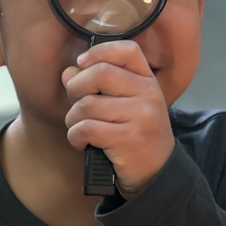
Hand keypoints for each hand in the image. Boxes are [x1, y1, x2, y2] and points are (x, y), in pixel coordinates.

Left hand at [62, 40, 174, 197]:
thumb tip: (68, 73)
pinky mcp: (127, 139)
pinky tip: (82, 143)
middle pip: (99, 73)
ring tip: (78, 129)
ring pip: (87, 104)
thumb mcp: (128, 107)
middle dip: (76, 88)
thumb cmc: (136, 137)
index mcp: (148, 81)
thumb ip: (100, 86)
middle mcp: (148, 94)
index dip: (99, 52)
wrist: (157, 175)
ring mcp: (140, 116)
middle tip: (76, 105)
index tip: (82, 63)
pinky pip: (86, 128)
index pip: (127, 50)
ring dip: (72, 119)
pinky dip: (75, 136)